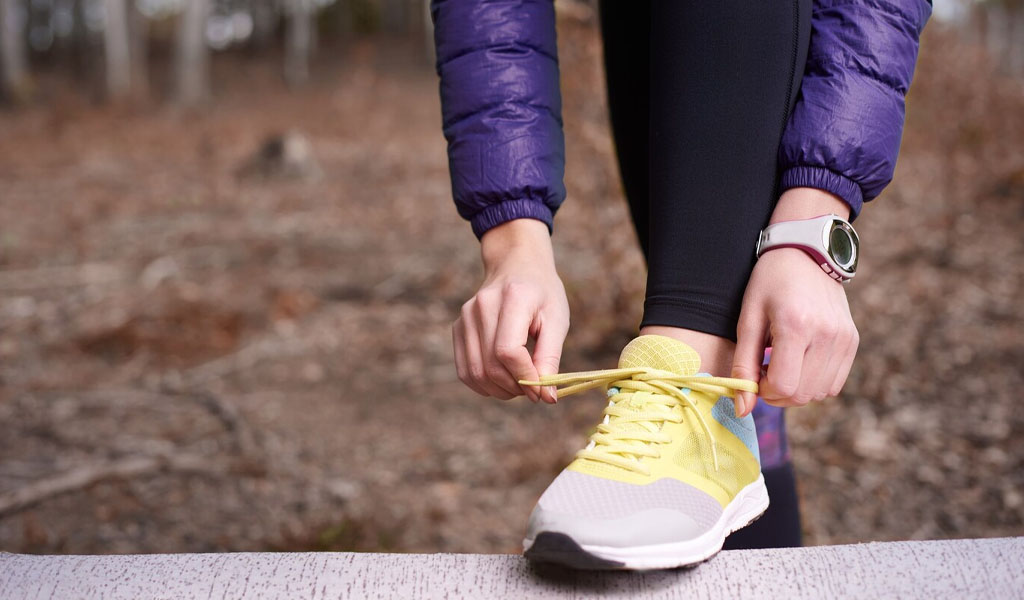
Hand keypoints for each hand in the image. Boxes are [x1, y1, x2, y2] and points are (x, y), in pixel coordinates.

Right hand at [453, 219, 569, 402]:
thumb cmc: (542, 294)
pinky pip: (465, 370)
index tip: (542, 391)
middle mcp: (482, 306)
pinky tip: (502, 382)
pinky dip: (483, 385)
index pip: (508, 351)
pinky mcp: (458, 328)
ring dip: (499, 390)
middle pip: (491, 365)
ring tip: (519, 386)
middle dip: (515, 388)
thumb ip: (551, 358)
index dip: (525, 378)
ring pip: (476, 372)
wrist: (516, 265)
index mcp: (512, 298)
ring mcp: (465, 317)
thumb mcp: (557, 320)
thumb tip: (547, 398)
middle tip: (534, 391)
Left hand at [731, 188, 859, 415]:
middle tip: (765, 370)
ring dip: (796, 389)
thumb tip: (742, 409)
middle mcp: (826, 334)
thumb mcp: (748, 319)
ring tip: (782, 363)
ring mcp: (844, 339)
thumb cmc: (769, 283)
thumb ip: (743, 365)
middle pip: (802, 395)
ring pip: (819, 394)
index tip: (755, 374)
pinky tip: (800, 361)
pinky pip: (834, 383)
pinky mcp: (853, 341)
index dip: (763, 391)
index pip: (783, 386)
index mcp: (796, 326)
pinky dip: (814, 382)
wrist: (807, 253)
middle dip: (777, 393)